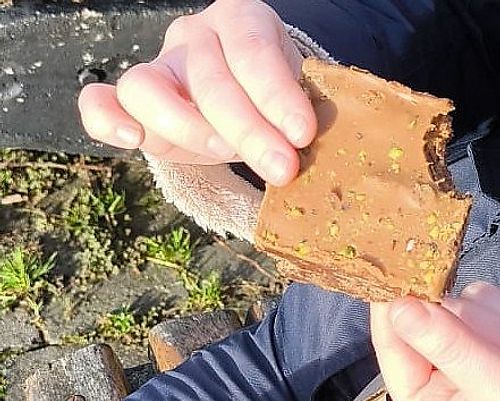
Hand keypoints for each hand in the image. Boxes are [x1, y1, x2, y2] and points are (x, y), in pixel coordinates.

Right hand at [77, 0, 316, 184]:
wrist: (242, 100)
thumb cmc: (271, 100)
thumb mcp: (292, 98)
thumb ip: (294, 118)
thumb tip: (303, 150)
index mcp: (241, 20)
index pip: (253, 52)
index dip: (277, 95)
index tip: (303, 133)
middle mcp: (194, 37)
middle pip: (209, 80)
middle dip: (248, 130)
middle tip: (280, 167)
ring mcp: (158, 67)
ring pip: (149, 89)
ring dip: (188, 130)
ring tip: (224, 156)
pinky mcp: (131, 104)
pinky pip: (100, 103)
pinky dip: (106, 119)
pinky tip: (131, 137)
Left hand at [370, 282, 499, 400]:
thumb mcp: (490, 390)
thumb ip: (447, 348)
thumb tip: (399, 308)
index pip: (391, 349)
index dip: (389, 310)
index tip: (390, 269)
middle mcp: (436, 378)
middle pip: (423, 321)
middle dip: (456, 320)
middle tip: (482, 339)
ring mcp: (464, 354)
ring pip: (456, 307)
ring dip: (483, 319)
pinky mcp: (489, 335)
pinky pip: (484, 302)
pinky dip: (497, 314)